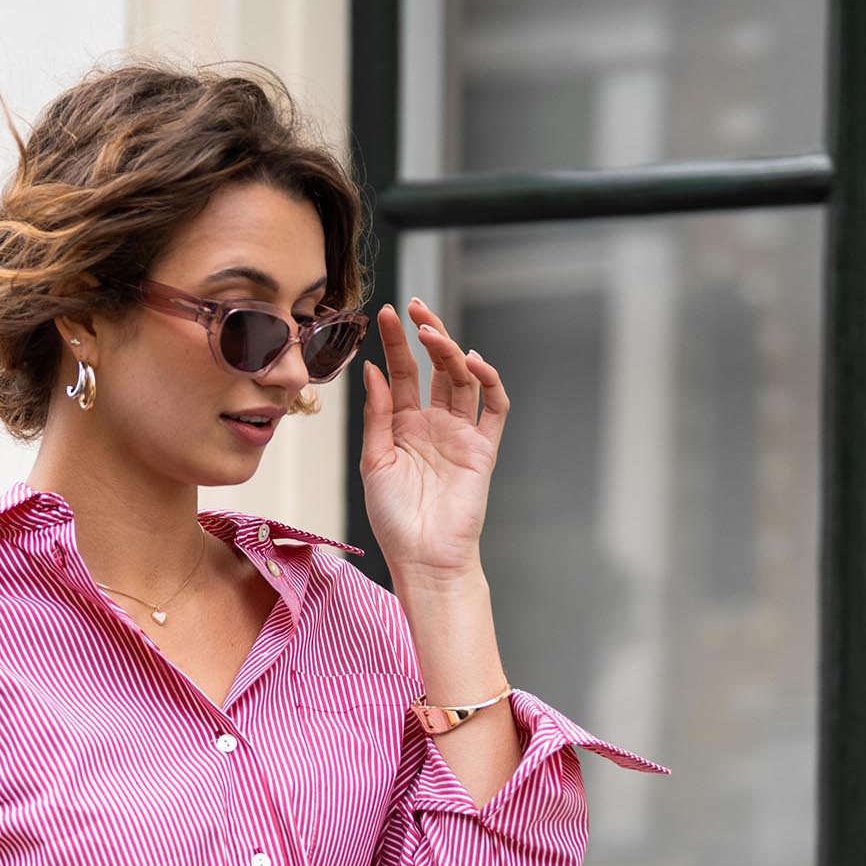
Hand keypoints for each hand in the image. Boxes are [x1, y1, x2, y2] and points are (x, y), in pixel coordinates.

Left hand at [359, 295, 509, 582]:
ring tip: (432, 331)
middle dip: (427, 334)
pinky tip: (473, 362)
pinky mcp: (483, 448)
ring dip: (450, 351)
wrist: (423, 558)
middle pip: (436, 368)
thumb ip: (377, 414)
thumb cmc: (395, 520)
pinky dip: (489, 381)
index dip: (396, 344)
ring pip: (463, 380)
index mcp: (404, 426)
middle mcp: (435, 424)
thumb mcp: (374, 461)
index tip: (385, 315)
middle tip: (414, 307)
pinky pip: (494, 408)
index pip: (402, 374)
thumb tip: (372, 369)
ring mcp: (461, 434)